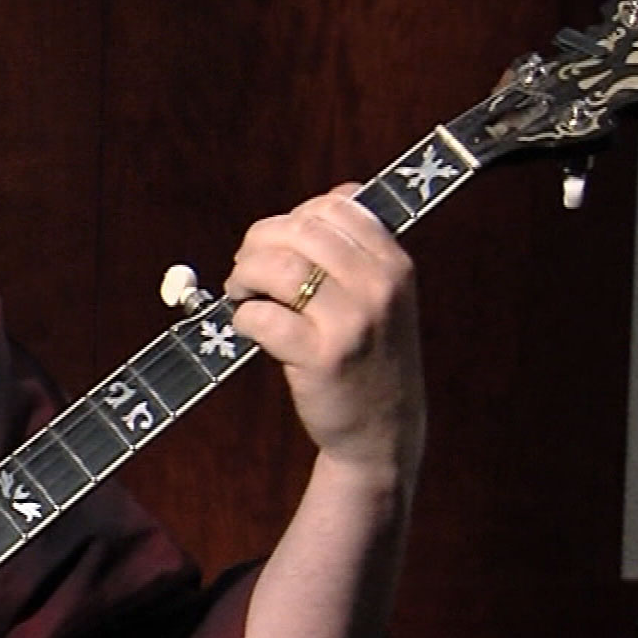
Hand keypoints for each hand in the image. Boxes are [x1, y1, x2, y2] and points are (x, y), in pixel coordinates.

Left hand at [225, 186, 425, 478]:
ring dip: (243, 278)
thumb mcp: (382, 298)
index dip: (290, 220)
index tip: (277, 246)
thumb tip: (315, 207)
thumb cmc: (370, 356)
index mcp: (395, 263)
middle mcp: (379, 286)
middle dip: (257, 245)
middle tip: (246, 272)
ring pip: (276, 267)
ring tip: (242, 296)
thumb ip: (355, 253)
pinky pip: (261, 317)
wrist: (383, 431)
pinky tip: (249, 329)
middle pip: (298, 230)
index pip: (334, 206)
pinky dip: (242, 319)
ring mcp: (352, 322)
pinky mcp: (322, 358)